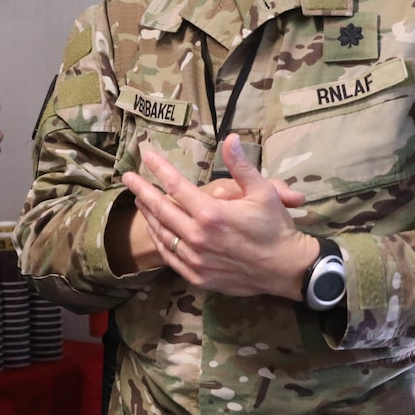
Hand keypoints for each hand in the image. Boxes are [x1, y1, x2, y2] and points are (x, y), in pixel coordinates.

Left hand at [120, 137, 319, 297]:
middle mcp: (198, 237)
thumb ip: (241, 165)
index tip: (146, 155)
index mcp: (211, 214)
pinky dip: (160, 239)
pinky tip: (155, 229)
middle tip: (127, 177)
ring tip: (139, 200)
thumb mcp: (263, 191)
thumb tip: (230, 138)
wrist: (286, 269)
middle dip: (142, 190)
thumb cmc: (276, 227)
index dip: (159, 168)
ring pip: (162, 233)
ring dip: (148, 215)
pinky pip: (170, 256)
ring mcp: (196, 259)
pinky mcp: (198, 276)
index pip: (176, 185)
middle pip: (160, 209)